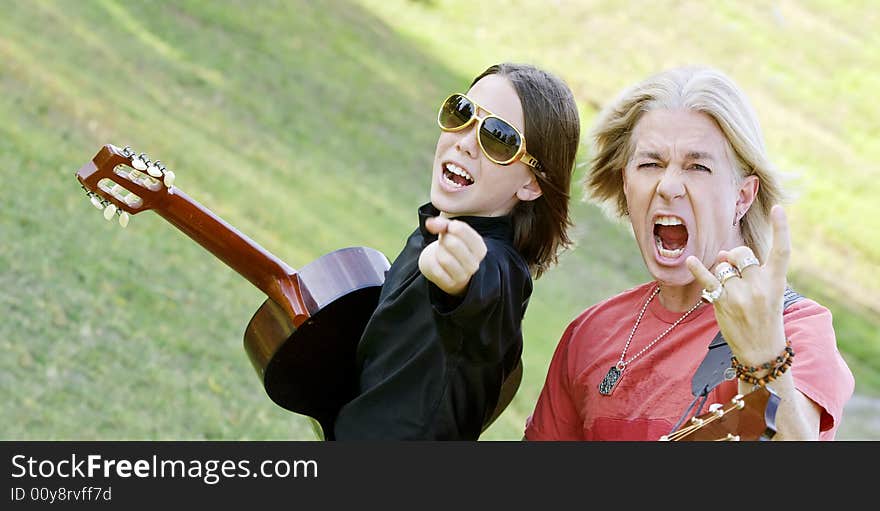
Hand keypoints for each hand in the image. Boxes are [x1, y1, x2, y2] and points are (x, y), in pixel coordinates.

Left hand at [418, 217, 487, 295]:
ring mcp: (463, 276)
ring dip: (438, 252)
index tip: (449, 230)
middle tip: (445, 243)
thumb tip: (430, 223)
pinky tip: (437, 263)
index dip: (449, 226)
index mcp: (480, 249)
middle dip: (444, 240)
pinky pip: (435, 269)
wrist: (445, 269)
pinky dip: (432, 262)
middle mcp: (475, 264)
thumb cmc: (450, 247)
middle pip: (452, 243)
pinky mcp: (450, 284)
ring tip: (442, 253)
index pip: (460, 229)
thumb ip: (441, 224)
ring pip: (444, 258)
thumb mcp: (449, 232)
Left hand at [686, 205, 791, 365]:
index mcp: (777, 281)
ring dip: (722, 272)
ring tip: (730, 289)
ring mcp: (741, 294)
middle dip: (735, 256)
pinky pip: (708, 280)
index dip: (781, 228)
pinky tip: (690, 260)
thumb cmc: (764, 317)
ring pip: (723, 266)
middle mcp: (760, 286)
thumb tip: (724, 253)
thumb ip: (750, 270)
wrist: (761, 350)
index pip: (783, 250)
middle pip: (742, 253)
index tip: (778, 208)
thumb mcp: (769, 293)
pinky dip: (697, 269)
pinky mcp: (723, 302)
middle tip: (736, 271)